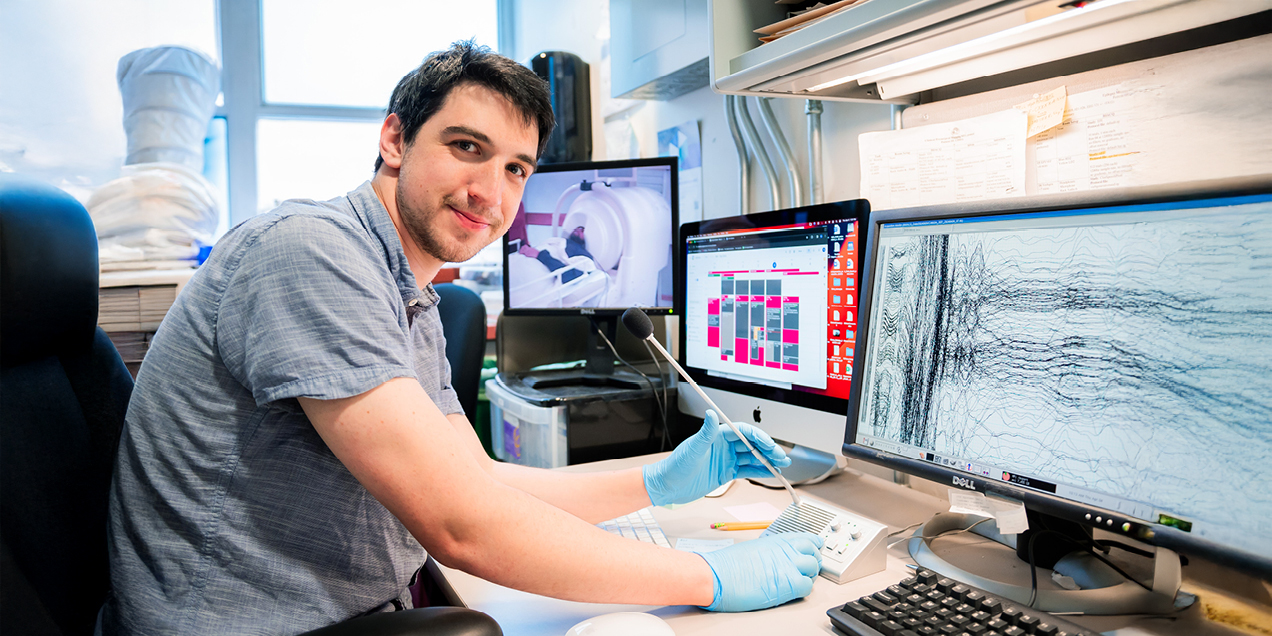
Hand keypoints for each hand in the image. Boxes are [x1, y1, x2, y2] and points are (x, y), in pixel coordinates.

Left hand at [643, 410, 789, 505]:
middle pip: (751, 445)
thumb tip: (710, 413)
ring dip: (767, 460)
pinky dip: (760, 472)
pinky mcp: (726, 473)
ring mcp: (726, 459)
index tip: (769, 444)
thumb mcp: (692, 450)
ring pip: (752, 458)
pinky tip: (771, 473)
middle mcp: (723, 446)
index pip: (743, 432)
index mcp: (716, 436)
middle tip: (781, 456)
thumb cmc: (675, 467)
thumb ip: (704, 433)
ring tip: (782, 464)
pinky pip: (747, 470)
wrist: (667, 486)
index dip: (758, 437)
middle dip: (768, 449)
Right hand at [697, 533, 823, 611]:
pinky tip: (793, 590)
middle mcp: (785, 550)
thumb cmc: (727, 564)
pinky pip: (807, 586)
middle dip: (813, 561)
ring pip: (813, 568)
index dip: (813, 545)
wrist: (717, 575)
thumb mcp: (753, 548)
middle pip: (813, 553)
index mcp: (777, 540)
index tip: (815, 548)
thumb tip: (776, 558)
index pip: (806, 538)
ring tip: (799, 580)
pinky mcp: (788, 583)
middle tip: (808, 568)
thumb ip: (770, 551)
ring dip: (809, 575)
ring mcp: (788, 566)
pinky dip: (804, 588)